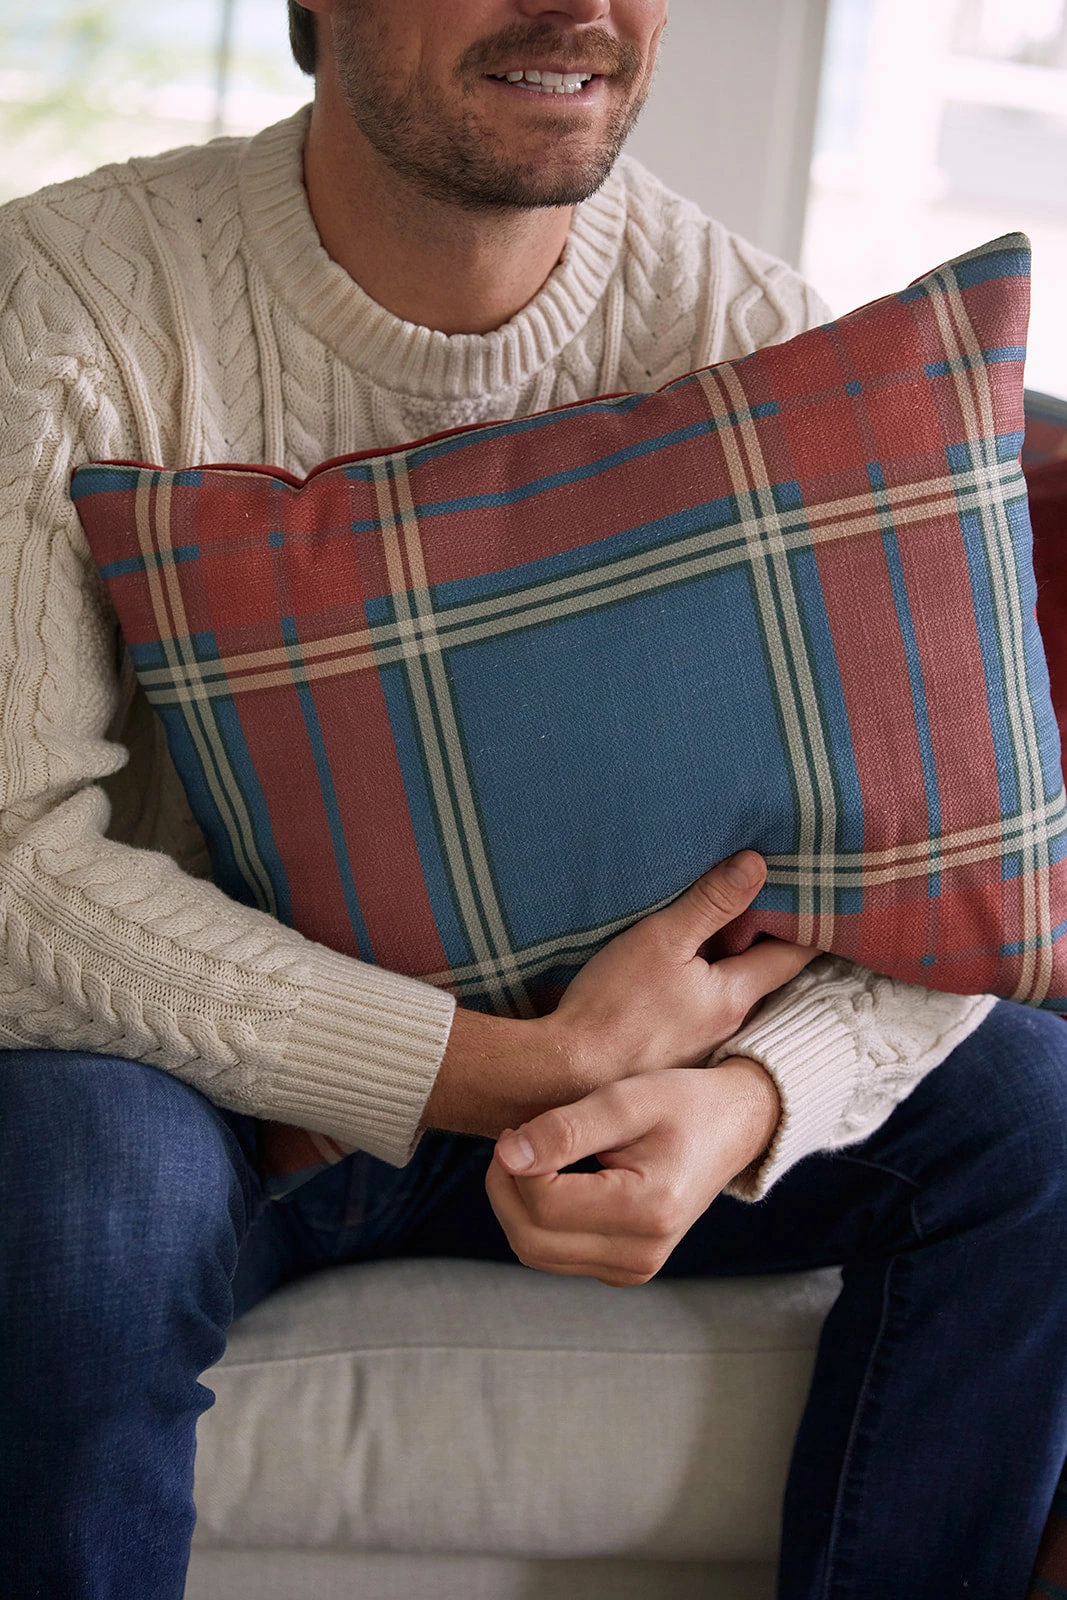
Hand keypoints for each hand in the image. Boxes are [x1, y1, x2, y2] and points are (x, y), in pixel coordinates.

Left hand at [485, 1058, 779, 1286]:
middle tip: (513, 1142)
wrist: (733, 1128)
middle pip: (530, 1238)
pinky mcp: (624, 1270)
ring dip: (517, 1205)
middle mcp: (641, 1254)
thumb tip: (506, 1155)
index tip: (516, 1128)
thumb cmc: (684, 1104)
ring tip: (533, 1157)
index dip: (514, 1165)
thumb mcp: (626, 1100)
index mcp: (648, 1210)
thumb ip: (565, 1129)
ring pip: (535, 1251)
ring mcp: (634, 1269)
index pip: (544, 1203)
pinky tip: (554, 1180)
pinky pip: (554, 1254)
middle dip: (505, 1189)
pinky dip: (538, 1220)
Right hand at [539, 849, 815, 1088]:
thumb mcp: (662, 940)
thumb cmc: (613, 1007)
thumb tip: (757, 864)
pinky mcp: (668, 1057)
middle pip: (762, 978)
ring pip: (727, 998)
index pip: (791, 956)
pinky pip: (697, 1016)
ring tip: (728, 935)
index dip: (811, 927)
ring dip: (732, 970)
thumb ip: (710, 902)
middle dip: (771, 946)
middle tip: (781, 908)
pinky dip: (701, 992)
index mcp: (733, 996)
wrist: (564, 1075)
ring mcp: (698, 1047)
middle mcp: (727, 1026)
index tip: (830, 906)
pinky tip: (681, 980)